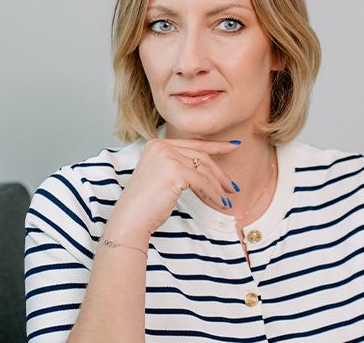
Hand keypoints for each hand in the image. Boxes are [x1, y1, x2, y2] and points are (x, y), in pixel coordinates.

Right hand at [108, 137, 239, 236]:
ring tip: (226, 199)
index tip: (233, 146)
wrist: (130, 220)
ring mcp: (167, 156)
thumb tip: (208, 168)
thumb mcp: (162, 177)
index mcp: (156, 144)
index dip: (216, 146)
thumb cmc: (145, 204)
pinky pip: (202, 182)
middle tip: (232, 187)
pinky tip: (219, 203)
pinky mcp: (174, 171)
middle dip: (219, 173)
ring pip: (203, 170)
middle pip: (200, 156)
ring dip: (218, 187)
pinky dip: (213, 194)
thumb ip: (179, 165)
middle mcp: (161, 146)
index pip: (192, 144)